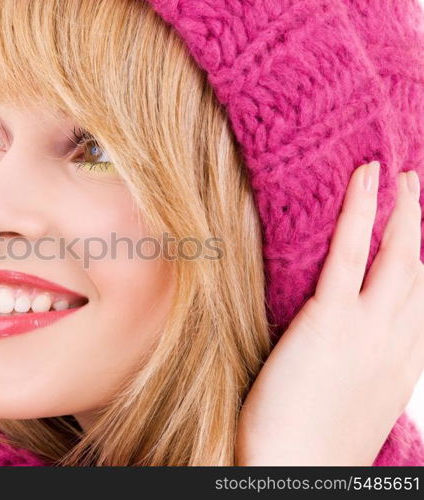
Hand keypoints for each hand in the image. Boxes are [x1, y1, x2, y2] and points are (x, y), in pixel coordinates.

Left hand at [236, 161, 423, 464]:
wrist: (295, 473)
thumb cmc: (308, 446)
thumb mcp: (351, 405)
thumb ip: (358, 368)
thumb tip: (343, 345)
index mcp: (402, 367)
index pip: (423, 305)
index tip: (422, 244)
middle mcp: (398, 344)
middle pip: (419, 274)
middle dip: (421, 228)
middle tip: (418, 190)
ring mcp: (369, 330)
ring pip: (397, 257)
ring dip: (404, 211)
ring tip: (403, 176)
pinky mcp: (331, 320)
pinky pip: (352, 254)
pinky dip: (362, 213)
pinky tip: (367, 182)